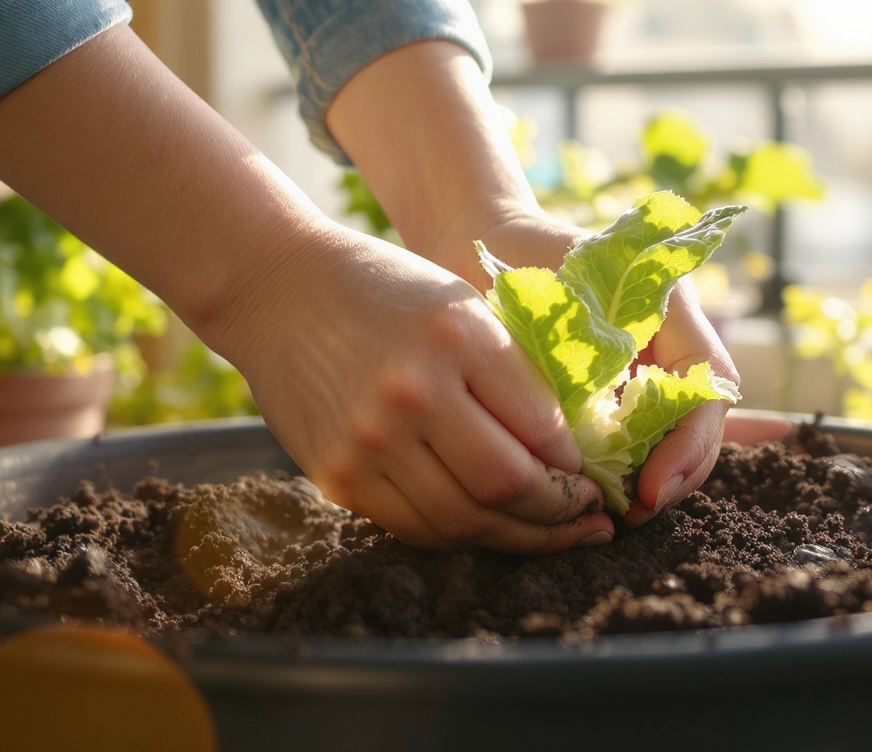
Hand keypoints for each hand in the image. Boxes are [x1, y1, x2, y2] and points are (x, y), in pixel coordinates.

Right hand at [210, 225, 613, 553]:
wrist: (277, 289)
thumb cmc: (386, 291)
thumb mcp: (460, 305)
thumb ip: (511, 371)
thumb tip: (569, 450)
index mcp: (457, 339)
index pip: (543, 429)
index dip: (579, 468)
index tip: (594, 478)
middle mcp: (413, 393)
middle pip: (507, 486)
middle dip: (560, 516)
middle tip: (590, 521)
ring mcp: (369, 441)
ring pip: (463, 521)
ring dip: (518, 539)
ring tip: (551, 537)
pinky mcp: (337, 475)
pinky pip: (414, 527)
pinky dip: (460, 536)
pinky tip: (489, 528)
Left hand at [420, 213, 763, 527]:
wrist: (487, 243)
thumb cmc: (521, 261)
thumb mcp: (558, 296)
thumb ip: (588, 350)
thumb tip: (601, 429)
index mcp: (673, 309)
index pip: (706, 388)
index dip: (688, 447)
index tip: (648, 488)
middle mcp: (674, 341)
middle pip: (701, 423)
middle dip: (676, 475)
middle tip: (632, 513)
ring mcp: (651, 368)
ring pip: (675, 437)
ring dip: (653, 480)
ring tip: (615, 515)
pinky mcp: (619, 392)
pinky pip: (640, 439)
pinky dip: (626, 471)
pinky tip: (599, 498)